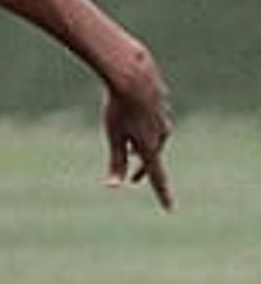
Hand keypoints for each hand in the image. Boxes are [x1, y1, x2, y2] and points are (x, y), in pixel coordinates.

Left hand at [101, 48, 173, 208]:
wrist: (134, 74)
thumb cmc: (119, 108)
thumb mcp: (114, 137)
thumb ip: (116, 162)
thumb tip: (113, 187)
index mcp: (150, 146)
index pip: (158, 177)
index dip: (163, 194)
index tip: (170, 209)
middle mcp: (161, 134)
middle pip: (152, 157)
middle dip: (143, 170)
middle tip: (134, 180)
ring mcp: (164, 118)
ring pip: (155, 138)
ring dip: (144, 146)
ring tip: (133, 149)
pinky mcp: (161, 104)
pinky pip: (154, 121)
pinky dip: (146, 126)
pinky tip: (139, 119)